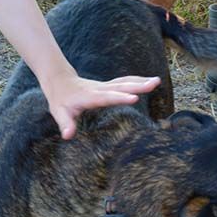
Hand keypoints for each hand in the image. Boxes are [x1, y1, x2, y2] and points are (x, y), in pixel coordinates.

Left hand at [39, 73, 160, 139]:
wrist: (60, 81)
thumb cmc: (60, 100)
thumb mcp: (59, 113)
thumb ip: (65, 124)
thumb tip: (68, 136)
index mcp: (90, 97)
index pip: (106, 97)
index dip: (120, 98)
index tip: (134, 98)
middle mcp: (100, 89)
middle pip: (121, 86)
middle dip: (138, 85)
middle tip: (154, 83)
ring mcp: (105, 86)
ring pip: (125, 82)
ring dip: (141, 81)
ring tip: (157, 81)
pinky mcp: (109, 85)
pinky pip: (125, 82)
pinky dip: (138, 80)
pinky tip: (150, 81)